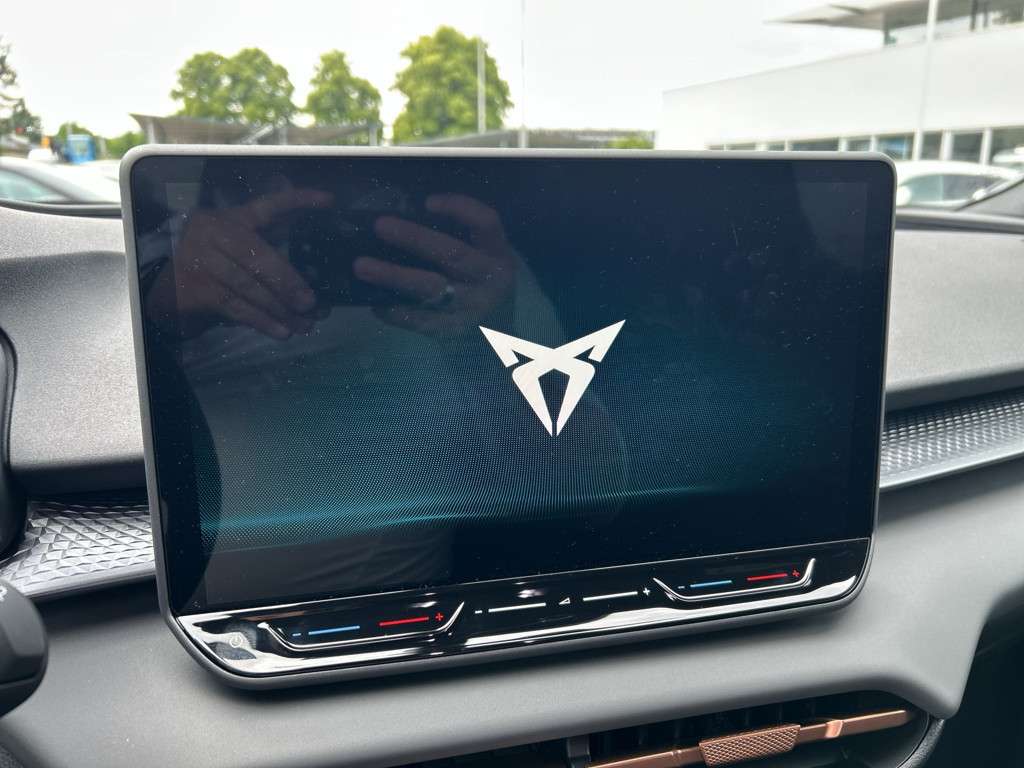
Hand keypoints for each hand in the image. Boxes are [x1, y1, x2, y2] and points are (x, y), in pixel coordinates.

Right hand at [145, 188, 331, 338]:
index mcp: (232, 217)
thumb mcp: (237, 250)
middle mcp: (214, 232)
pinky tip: (282, 332)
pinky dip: (263, 322)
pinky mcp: (196, 289)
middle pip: (260, 257)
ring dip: (280, 309)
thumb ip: (269, 250)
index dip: (298, 200)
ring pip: (250, 287)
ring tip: (304, 324)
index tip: (328, 200)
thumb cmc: (212, 269)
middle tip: (312, 303)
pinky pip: (237, 307)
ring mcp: (201, 260)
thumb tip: (314, 278)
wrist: (165, 292)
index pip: (269, 205)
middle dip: (289, 282)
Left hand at [353, 194, 516, 334]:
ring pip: (432, 288)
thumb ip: (454, 232)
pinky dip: (397, 312)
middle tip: (380, 225)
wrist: (498, 323)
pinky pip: (423, 321)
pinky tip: (375, 303)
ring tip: (362, 266)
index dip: (460, 209)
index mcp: (497, 251)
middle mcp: (490, 278)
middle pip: (453, 254)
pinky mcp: (455, 329)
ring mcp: (473, 307)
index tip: (428, 202)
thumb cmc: (477, 274)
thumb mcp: (480, 251)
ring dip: (395, 276)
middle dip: (415, 238)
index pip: (486, 223)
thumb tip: (400, 210)